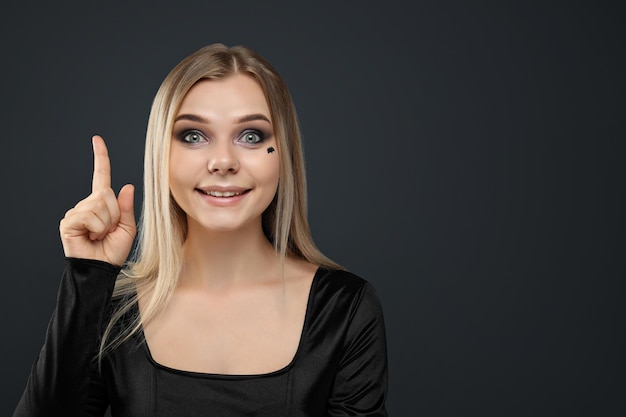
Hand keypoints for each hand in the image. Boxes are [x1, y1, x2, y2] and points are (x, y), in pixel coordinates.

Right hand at [59, 135, 135, 265]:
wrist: (102, 269)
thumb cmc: (113, 251)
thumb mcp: (127, 227)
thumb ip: (126, 207)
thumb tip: (127, 186)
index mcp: (102, 203)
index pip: (101, 176)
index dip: (100, 157)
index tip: (97, 139)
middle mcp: (87, 204)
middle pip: (106, 193)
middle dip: (114, 214)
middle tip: (108, 231)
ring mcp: (76, 212)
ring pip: (100, 205)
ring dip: (106, 223)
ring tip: (99, 235)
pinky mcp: (69, 221)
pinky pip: (90, 215)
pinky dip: (97, 228)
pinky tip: (91, 237)